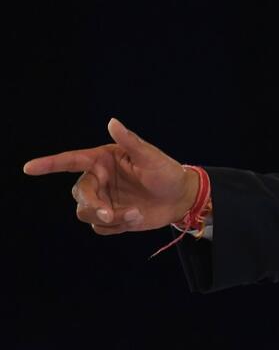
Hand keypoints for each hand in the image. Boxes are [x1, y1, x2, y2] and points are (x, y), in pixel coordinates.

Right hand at [23, 118, 198, 234]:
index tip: (28, 168)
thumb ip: (130, 141)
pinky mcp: (110, 218)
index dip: (48, 164)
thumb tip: (112, 122)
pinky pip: (100, 228)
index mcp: (103, 160)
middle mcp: (99, 179)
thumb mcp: (150, 157)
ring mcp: (103, 199)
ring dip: (108, 217)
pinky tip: (135, 218)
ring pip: (86, 213)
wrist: (180, 198)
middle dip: (91, 204)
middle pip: (79, 194)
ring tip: (134, 213)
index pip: (71, 161)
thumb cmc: (166, 172)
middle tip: (108, 213)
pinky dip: (116, 227)